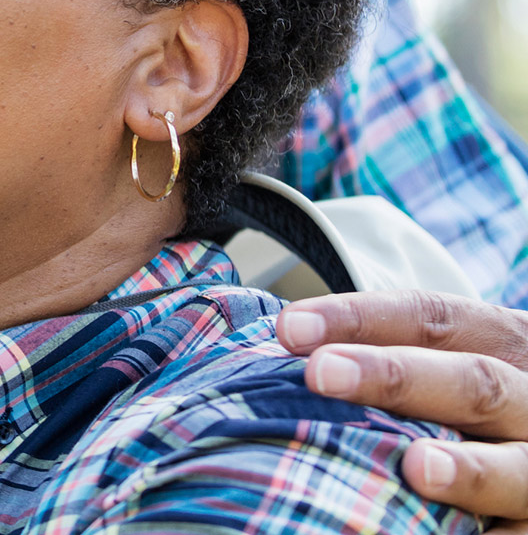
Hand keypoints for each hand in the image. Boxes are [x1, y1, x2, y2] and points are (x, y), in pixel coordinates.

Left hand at [279, 291, 527, 530]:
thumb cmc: (475, 413)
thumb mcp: (454, 367)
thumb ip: (387, 360)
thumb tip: (284, 358)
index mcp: (505, 344)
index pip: (431, 317)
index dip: (360, 317)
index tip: (289, 328)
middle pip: (472, 382)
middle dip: (395, 377)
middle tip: (321, 374)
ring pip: (518, 469)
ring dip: (470, 470)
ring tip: (418, 468)